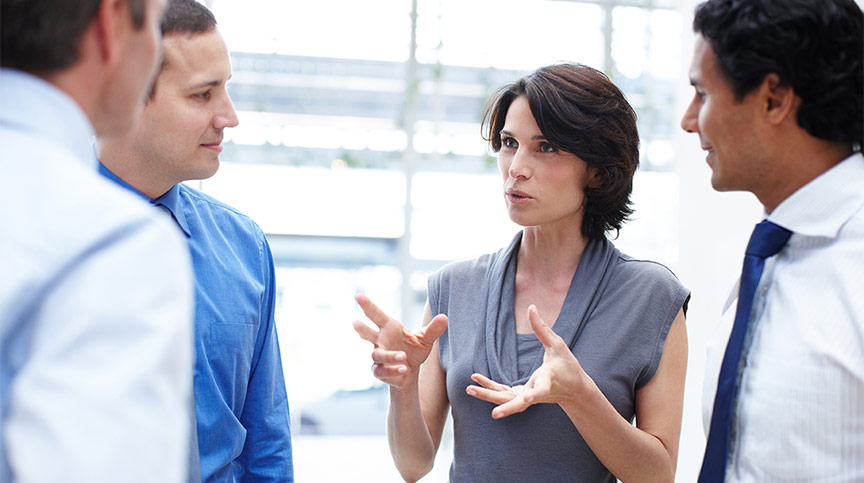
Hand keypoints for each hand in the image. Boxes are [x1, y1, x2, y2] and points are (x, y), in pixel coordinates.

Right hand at [352, 293, 447, 388]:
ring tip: (403, 356)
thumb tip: (445, 317)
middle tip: (354, 322)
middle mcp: (380, 341)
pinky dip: (393, 370)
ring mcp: (378, 356)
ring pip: (378, 354)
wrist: (410, 372)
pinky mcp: (380, 371)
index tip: (358, 296)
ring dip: (390, 355)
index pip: (376, 315)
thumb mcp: (425, 339)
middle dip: (361, 329)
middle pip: (367, 334)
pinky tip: (404, 370)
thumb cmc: (414, 350)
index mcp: (389, 328)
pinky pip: (383, 370)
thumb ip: (433, 329)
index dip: (367, 305)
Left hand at [466, 304, 588, 417]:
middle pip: (519, 403)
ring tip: (470, 389)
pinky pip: (503, 394)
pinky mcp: (522, 397)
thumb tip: (531, 307)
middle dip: (505, 407)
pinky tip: (476, 381)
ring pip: (507, 401)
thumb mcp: (558, 345)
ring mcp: (528, 398)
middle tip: (493, 413)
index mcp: (548, 381)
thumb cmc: (567, 365)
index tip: (527, 398)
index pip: (541, 390)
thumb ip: (542, 328)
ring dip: (488, 396)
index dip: (534, 395)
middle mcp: (536, 393)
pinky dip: (490, 389)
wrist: (574, 390)